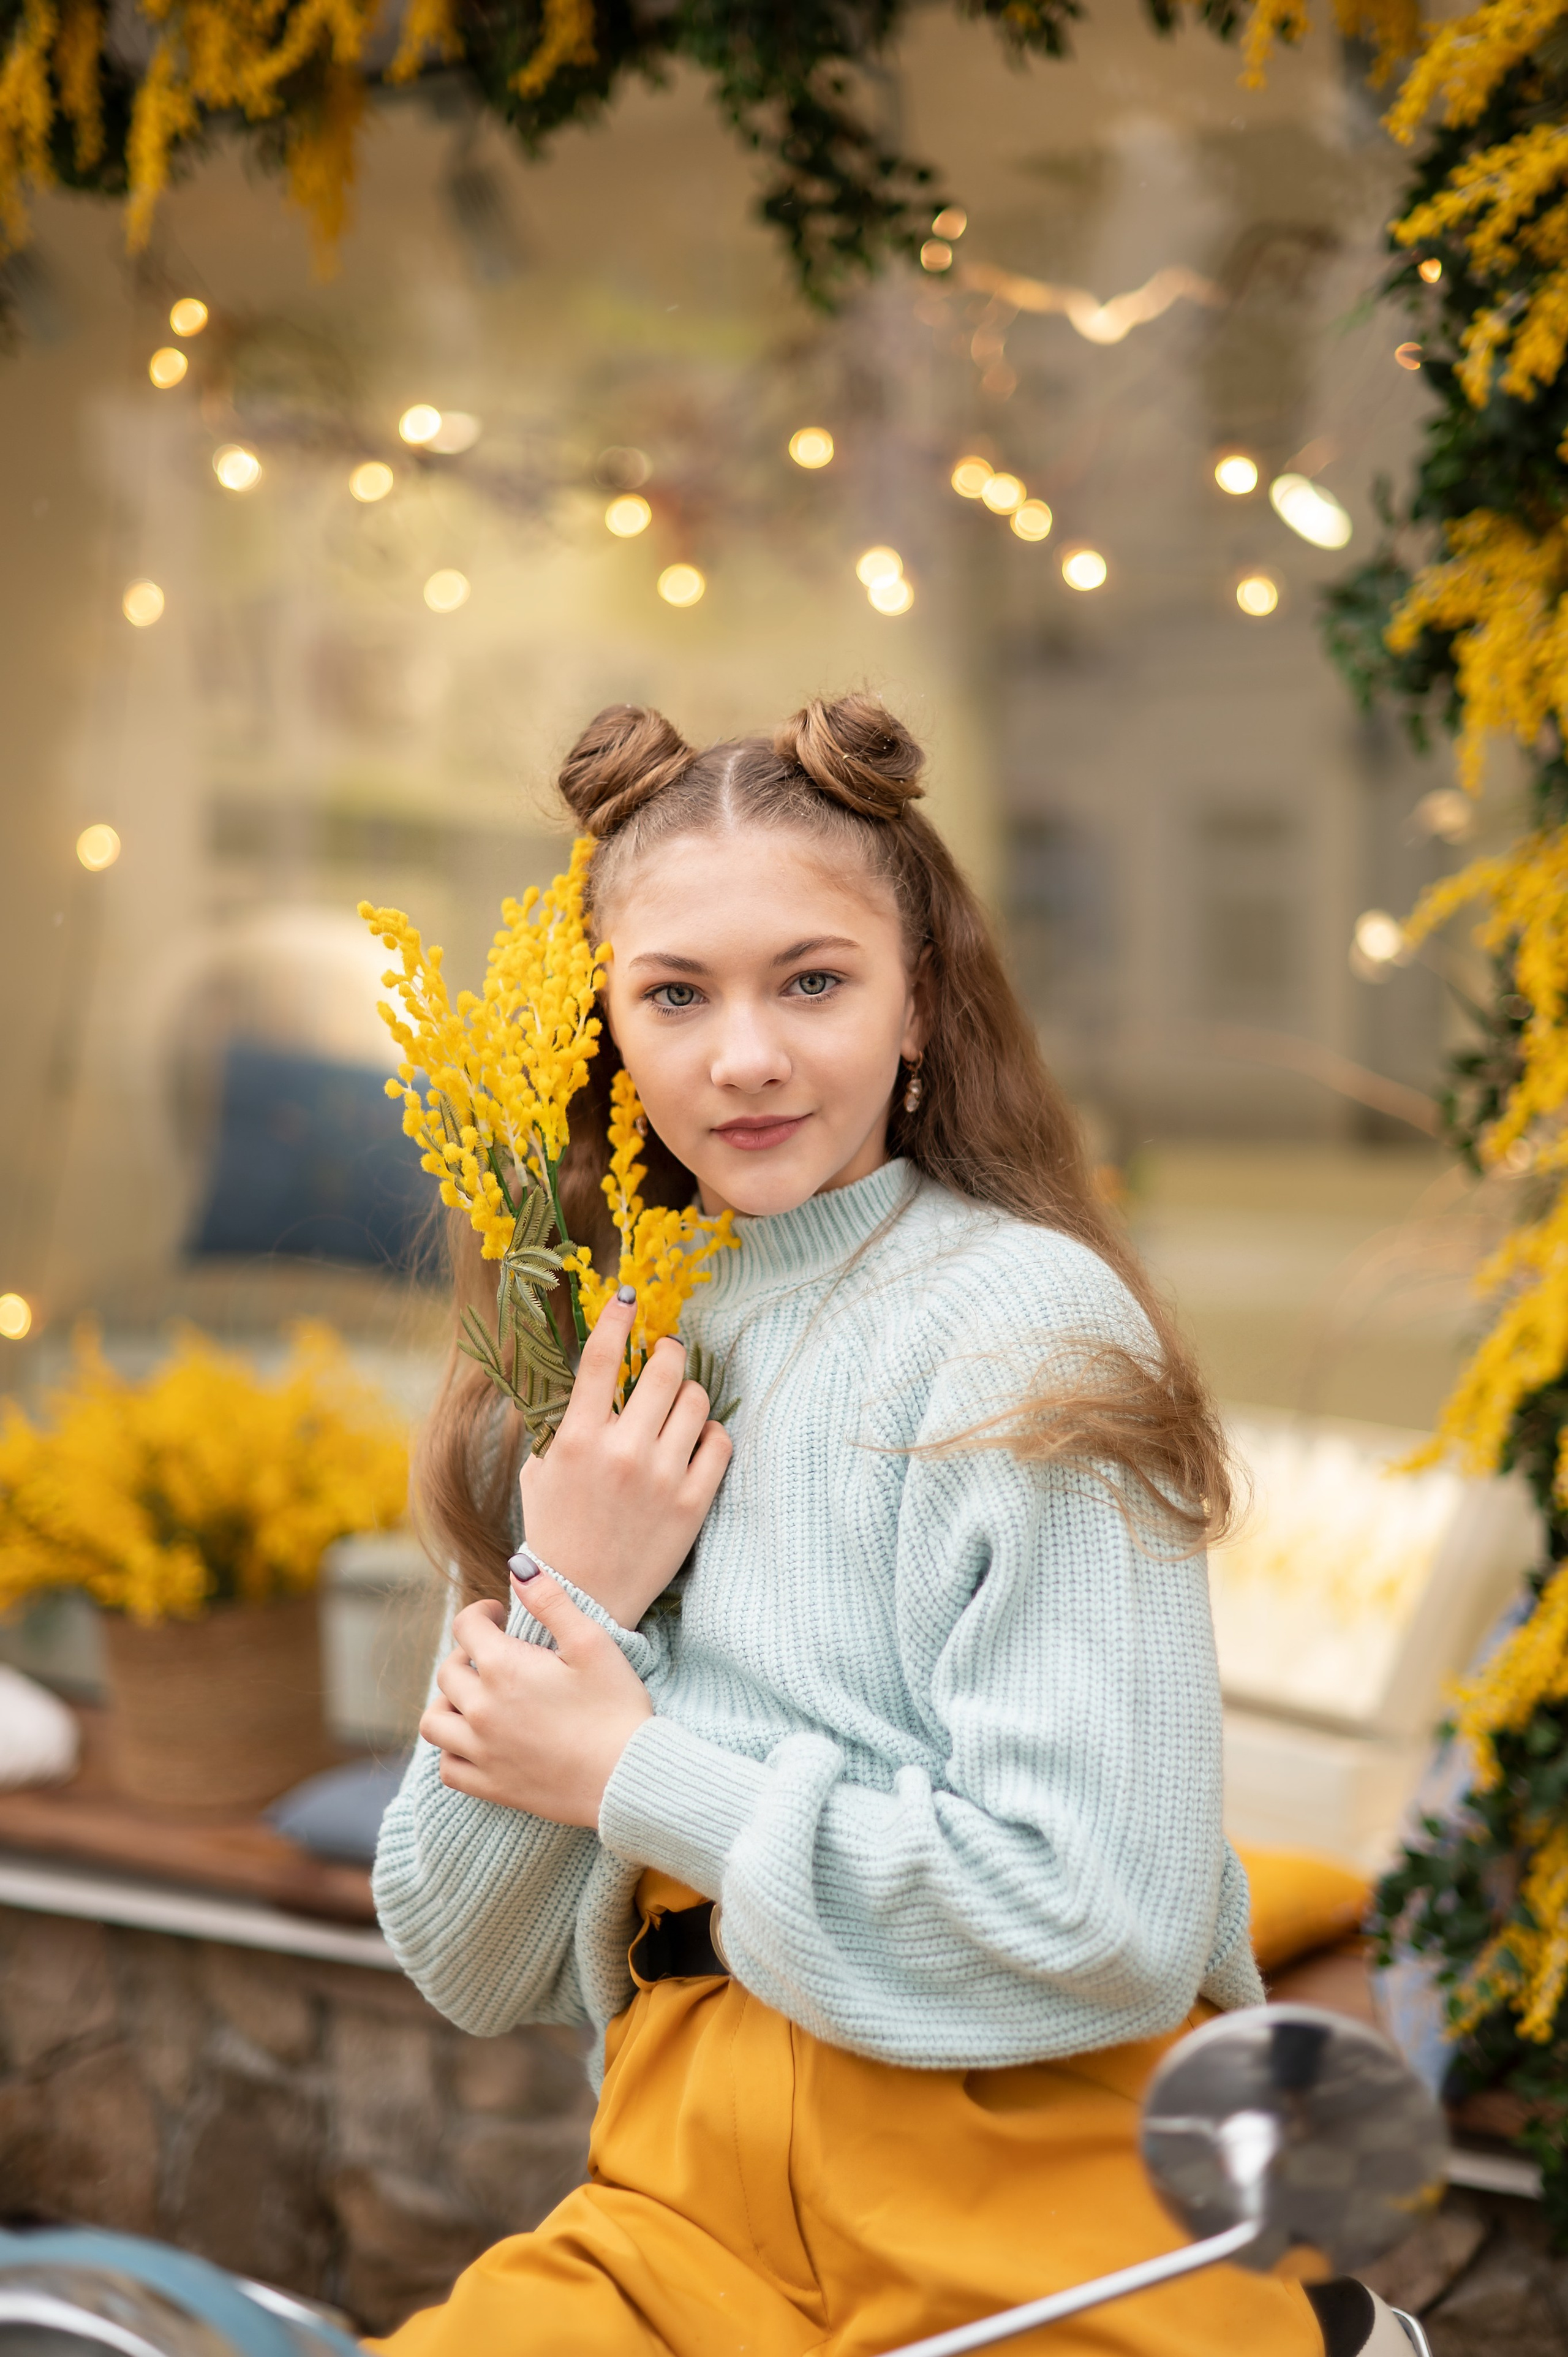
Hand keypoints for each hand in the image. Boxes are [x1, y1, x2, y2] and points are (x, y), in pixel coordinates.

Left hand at [421, 1584, 653, 1825]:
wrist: (628, 1778)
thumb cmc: (616, 1707)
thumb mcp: (592, 1643)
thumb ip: (551, 1601)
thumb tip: (519, 1567)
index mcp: (504, 1668)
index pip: (466, 1627)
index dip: (482, 1613)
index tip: (500, 1616)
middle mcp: (481, 1709)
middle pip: (448, 1671)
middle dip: (468, 1655)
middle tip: (497, 1655)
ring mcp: (481, 1751)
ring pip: (435, 1721)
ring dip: (449, 1702)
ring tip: (476, 1697)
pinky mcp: (490, 1785)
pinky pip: (447, 1766)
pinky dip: (453, 1749)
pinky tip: (477, 1740)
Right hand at [517, 1288, 730, 1626]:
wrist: (581, 1598)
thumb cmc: (556, 1528)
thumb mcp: (541, 1469)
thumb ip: (559, 1421)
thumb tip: (582, 1374)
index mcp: (578, 1439)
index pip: (599, 1359)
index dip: (617, 1318)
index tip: (630, 1296)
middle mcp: (623, 1452)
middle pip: (663, 1370)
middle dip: (666, 1353)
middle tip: (663, 1356)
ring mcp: (663, 1477)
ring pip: (696, 1400)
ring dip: (687, 1394)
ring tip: (675, 1408)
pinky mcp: (694, 1503)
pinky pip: (720, 1442)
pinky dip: (709, 1434)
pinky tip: (694, 1442)